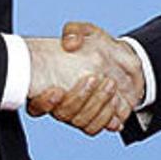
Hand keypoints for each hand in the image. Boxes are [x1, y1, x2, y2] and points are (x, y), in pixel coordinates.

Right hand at [26, 21, 143, 134]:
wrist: (124, 58)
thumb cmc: (99, 45)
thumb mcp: (87, 32)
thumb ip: (74, 32)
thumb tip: (70, 43)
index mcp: (51, 84)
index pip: (36, 104)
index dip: (44, 102)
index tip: (57, 90)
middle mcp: (63, 103)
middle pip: (62, 114)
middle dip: (78, 98)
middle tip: (94, 78)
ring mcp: (79, 113)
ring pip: (80, 122)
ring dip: (96, 105)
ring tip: (110, 84)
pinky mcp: (96, 119)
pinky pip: (96, 127)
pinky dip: (106, 116)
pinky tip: (114, 101)